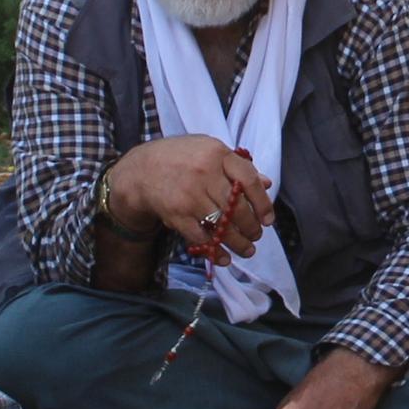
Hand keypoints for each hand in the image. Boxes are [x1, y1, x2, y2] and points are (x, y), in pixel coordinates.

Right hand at [105, 137, 272, 259]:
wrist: (140, 170)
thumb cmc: (180, 158)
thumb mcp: (208, 151)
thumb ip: (238, 166)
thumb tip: (266, 183)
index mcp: (217, 153)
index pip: (248, 179)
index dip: (262, 202)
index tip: (268, 219)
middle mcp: (204, 173)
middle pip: (237, 207)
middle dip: (251, 227)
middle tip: (256, 235)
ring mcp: (190, 195)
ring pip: (222, 225)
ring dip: (238, 243)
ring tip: (247, 250)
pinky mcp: (177, 214)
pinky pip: (201, 237)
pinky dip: (215, 251)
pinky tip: (223, 257)